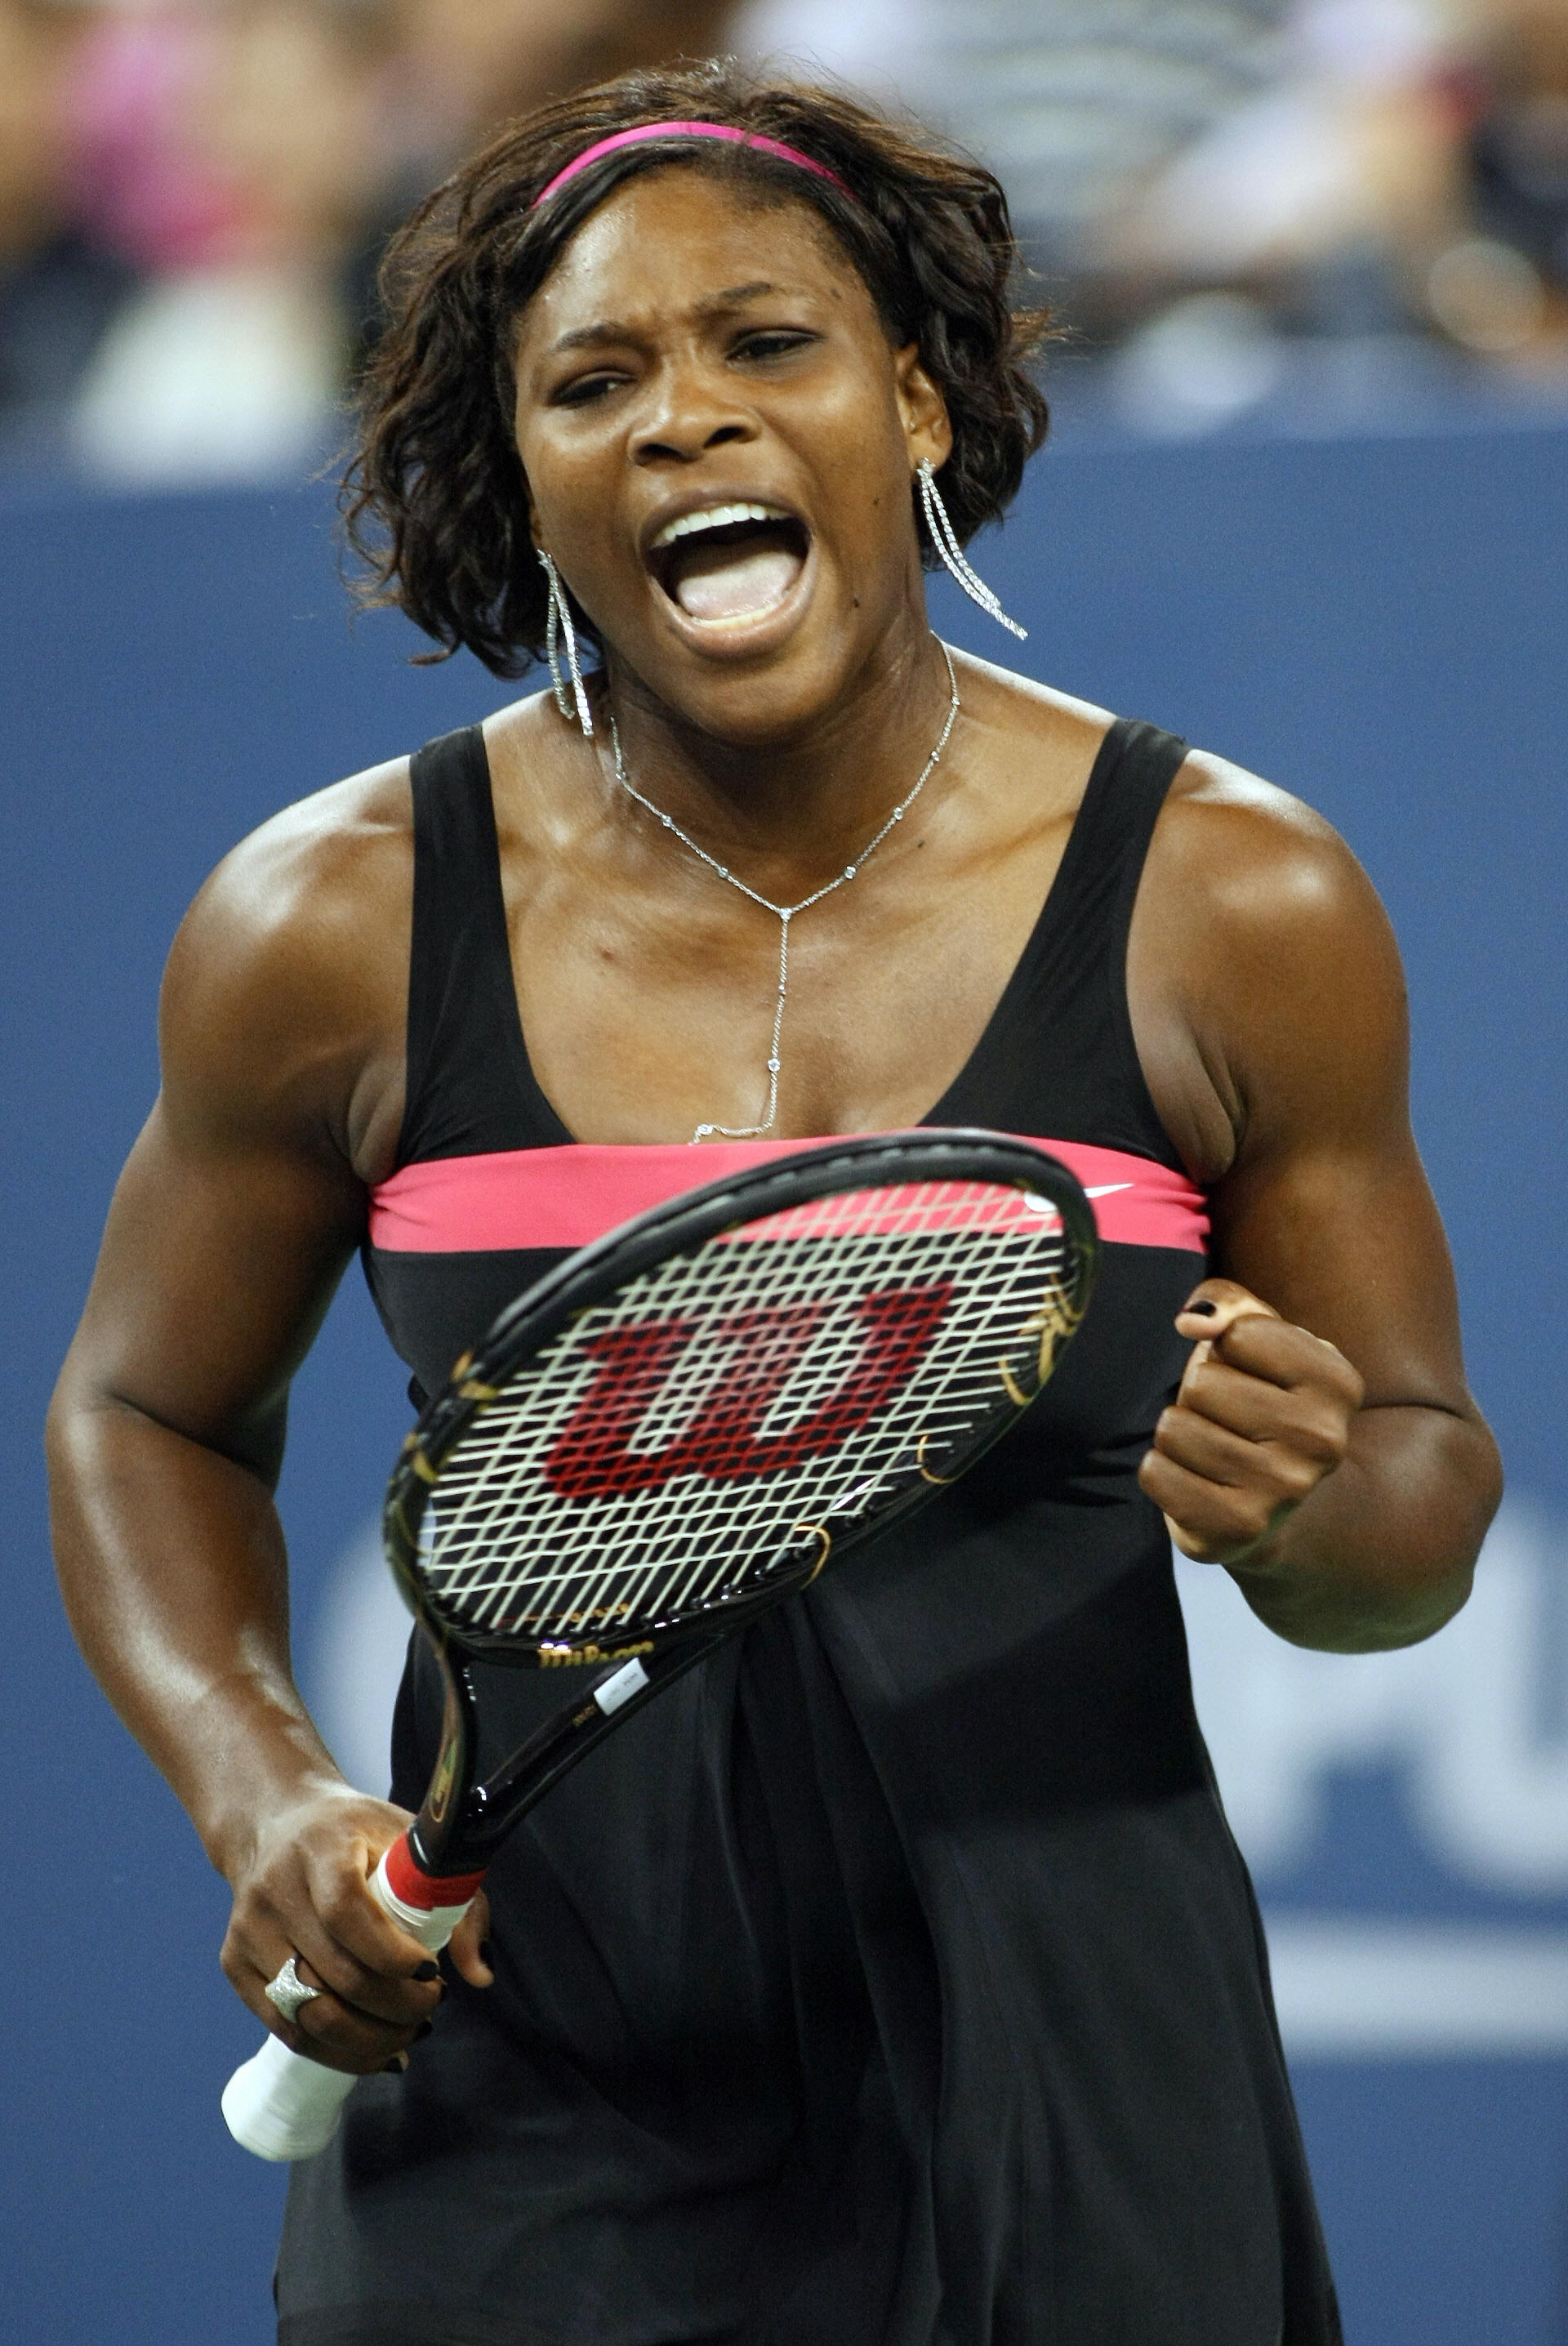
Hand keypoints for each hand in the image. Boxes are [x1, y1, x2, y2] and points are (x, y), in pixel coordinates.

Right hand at [219, 1779, 493, 2074]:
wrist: (276, 1824)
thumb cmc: (355, 1834)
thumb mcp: (411, 1843)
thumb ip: (457, 1902)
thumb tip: (480, 1975)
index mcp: (320, 1848)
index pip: (348, 1913)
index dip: (394, 1955)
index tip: (431, 1970)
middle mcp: (274, 1890)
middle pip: (337, 1975)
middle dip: (396, 2007)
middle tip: (430, 2005)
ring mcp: (247, 1931)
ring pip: (310, 2013)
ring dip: (369, 2039)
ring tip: (408, 2033)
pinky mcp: (234, 1964)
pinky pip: (287, 2029)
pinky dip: (336, 2051)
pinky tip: (374, 2050)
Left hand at [1138, 1278, 1364, 1565]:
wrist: (1274, 1503)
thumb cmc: (1257, 1399)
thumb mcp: (1256, 1338)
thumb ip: (1228, 1303)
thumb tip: (1193, 1321)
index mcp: (1339, 1383)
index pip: (1239, 1333)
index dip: (1226, 1349)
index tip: (1251, 1374)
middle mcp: (1324, 1441)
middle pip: (1203, 1384)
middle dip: (1199, 1394)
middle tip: (1228, 1419)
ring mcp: (1284, 1490)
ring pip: (1174, 1428)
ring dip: (1178, 1434)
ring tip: (1212, 1449)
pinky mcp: (1237, 1529)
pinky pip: (1155, 1474)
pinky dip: (1160, 1471)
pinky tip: (1193, 1480)